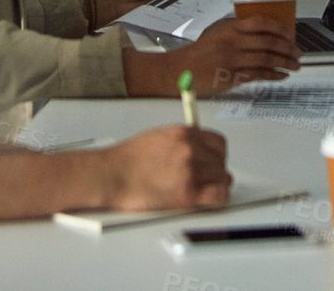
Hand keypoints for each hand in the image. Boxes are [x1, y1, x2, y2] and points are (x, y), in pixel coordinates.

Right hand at [102, 125, 230, 210]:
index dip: (217, 155)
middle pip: (221, 161)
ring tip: (205, 190)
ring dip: (216, 185)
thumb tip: (196, 148)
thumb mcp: (159, 136)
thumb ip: (182, 141)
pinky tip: (210, 199)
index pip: (219, 143)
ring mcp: (191, 170)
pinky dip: (218, 198)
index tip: (213, 162)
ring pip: (222, 178)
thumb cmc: (127, 159)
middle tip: (207, 179)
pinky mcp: (187, 192)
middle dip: (215, 171)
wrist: (111, 175)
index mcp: (184, 133)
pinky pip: (218, 195)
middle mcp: (191, 149)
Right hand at [125, 16, 300, 95]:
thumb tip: (265, 32)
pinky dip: (273, 75)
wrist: (181, 69)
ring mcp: (232, 60)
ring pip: (266, 59)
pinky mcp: (231, 77)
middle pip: (268, 42)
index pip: (261, 23)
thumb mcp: (218, 32)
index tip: (291, 34)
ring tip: (295, 65)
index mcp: (231, 28)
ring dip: (285, 62)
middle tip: (298, 52)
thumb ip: (238, 30)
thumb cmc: (201, 51)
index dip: (280, 28)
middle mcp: (233, 42)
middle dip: (288, 48)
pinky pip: (257, 75)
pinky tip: (281, 75)